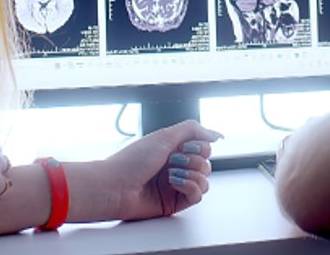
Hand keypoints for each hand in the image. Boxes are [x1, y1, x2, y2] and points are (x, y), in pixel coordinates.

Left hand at [105, 120, 221, 220]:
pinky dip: (191, 187)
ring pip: (205, 179)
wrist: (115, 188)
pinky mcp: (176, 202)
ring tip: (172, 175)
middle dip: (195, 159)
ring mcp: (176, 184)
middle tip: (175, 160)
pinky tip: (176, 184)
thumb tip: (214, 134)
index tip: (186, 146)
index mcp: (172, 148)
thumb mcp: (164, 136)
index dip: (200, 145)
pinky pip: (198, 195)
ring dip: (193, 174)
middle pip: (206, 162)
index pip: (203, 146)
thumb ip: (192, 129)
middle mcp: (176, 165)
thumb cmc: (132, 162)